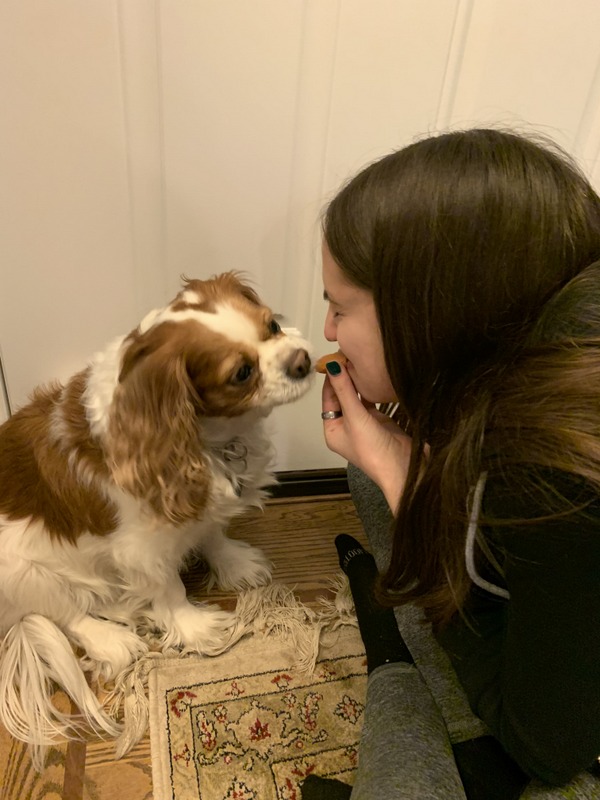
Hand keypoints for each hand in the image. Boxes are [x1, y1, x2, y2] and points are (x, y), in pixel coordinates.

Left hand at [321, 362, 412, 512]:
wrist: (403, 468)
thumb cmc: (372, 448)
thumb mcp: (356, 418)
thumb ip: (345, 391)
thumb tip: (333, 365)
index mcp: (332, 429)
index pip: (328, 398)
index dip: (331, 379)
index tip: (336, 357)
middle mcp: (345, 426)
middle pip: (342, 397)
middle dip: (345, 378)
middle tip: (350, 354)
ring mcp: (363, 424)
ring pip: (357, 398)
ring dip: (358, 383)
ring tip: (361, 361)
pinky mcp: (380, 421)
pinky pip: (372, 401)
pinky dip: (371, 390)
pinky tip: (373, 375)